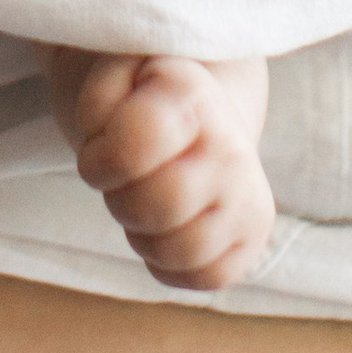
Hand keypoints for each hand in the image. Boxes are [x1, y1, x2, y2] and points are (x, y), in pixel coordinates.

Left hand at [46, 48, 276, 291]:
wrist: (193, 112)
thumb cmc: (141, 96)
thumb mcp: (111, 74)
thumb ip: (99, 97)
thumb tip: (110, 134)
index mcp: (195, 95)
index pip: (130, 151)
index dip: (97, 160)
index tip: (98, 149)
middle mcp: (234, 146)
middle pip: (154, 209)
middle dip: (120, 199)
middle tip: (123, 179)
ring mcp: (250, 195)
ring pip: (177, 252)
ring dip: (143, 234)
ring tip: (146, 199)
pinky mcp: (253, 238)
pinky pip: (200, 277)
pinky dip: (170, 262)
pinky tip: (168, 226)